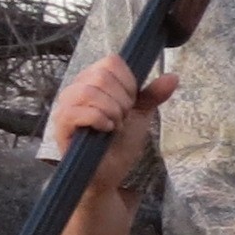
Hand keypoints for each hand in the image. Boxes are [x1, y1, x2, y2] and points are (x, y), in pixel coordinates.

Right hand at [43, 54, 172, 178]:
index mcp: (94, 81)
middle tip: (123, 117)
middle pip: (102, 75)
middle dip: (122, 100)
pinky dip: (98, 119)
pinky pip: (76, 112)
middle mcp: (77, 89)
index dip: (128, 81)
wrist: (111, 172)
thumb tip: (173, 77)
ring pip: (89, 91)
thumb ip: (153, 95)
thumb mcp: (140, 115)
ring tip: (115, 125)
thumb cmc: (120, 143)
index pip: (111, 62)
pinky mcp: (61, 125)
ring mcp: (66, 106)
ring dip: (111, 110)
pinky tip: (106, 129)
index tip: (132, 102)